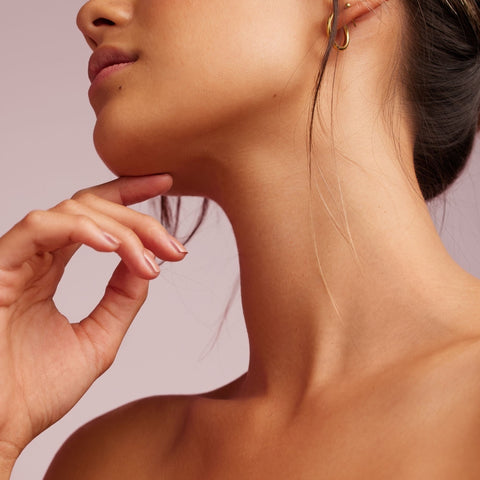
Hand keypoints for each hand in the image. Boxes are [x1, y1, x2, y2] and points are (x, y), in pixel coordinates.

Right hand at [0, 175, 186, 461]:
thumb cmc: (36, 393)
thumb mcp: (98, 338)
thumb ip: (121, 298)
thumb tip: (145, 263)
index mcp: (51, 269)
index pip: (93, 216)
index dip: (129, 195)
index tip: (165, 183)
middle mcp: (34, 257)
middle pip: (91, 209)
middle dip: (139, 222)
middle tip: (175, 247)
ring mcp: (15, 259)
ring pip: (71, 212)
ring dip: (120, 230)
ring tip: (149, 260)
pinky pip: (38, 228)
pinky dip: (79, 230)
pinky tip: (112, 248)